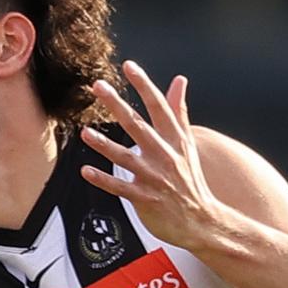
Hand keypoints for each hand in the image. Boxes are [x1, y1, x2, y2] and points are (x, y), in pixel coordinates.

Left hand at [80, 60, 222, 250]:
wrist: (203, 220)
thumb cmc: (191, 179)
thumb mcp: (188, 144)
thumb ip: (179, 112)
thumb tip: (179, 80)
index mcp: (175, 139)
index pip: (159, 106)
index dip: (144, 85)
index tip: (129, 66)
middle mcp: (165, 155)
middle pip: (138, 125)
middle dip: (117, 104)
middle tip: (98, 86)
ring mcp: (155, 177)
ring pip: (125, 157)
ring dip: (104, 144)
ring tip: (84, 132)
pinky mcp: (145, 198)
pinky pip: (120, 187)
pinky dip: (103, 179)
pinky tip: (85, 170)